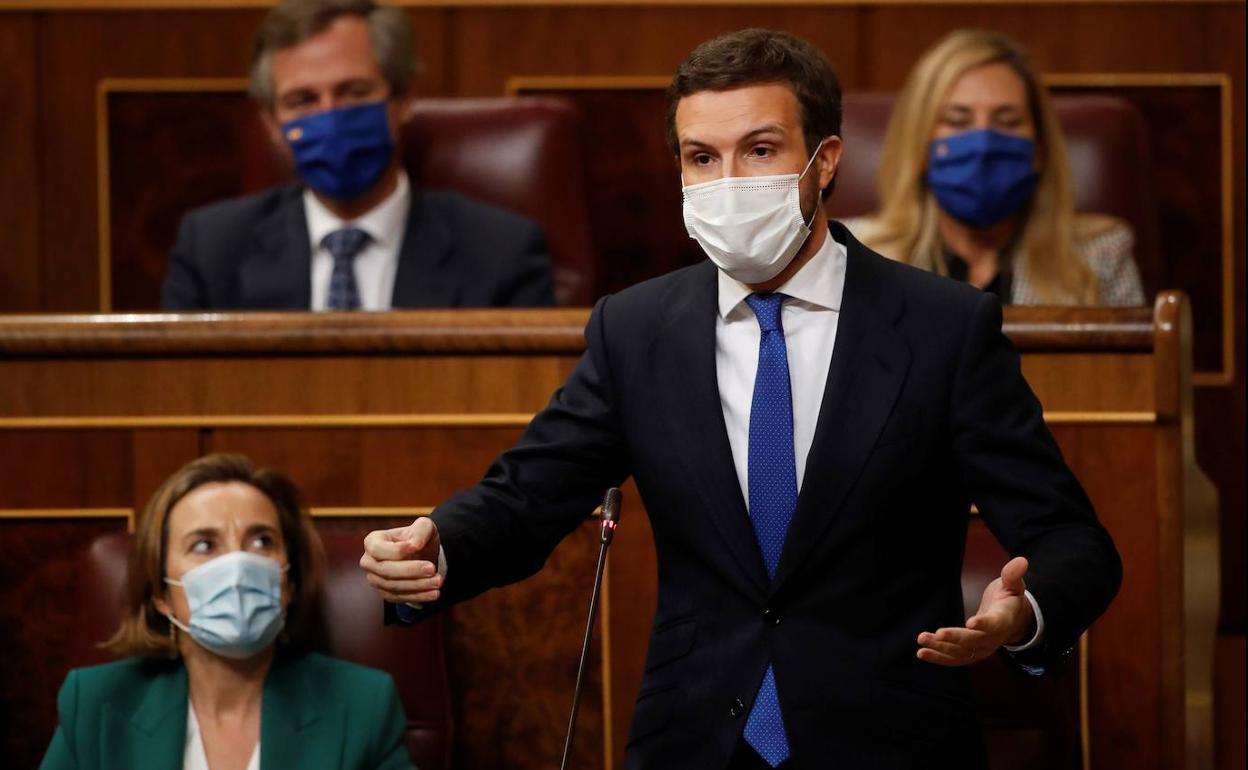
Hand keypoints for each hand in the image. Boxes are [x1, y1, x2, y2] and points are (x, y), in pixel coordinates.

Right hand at [360, 517, 442, 603]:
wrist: (423, 555)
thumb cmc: (419, 538)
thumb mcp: (424, 526)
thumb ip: (421, 530)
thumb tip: (414, 545)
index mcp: (372, 541)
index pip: (378, 549)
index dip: (397, 551)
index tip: (417, 548)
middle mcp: (369, 562)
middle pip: (386, 570)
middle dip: (411, 571)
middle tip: (432, 569)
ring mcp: (375, 580)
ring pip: (394, 586)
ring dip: (418, 585)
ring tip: (438, 581)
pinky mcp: (386, 594)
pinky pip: (400, 598)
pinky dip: (418, 596)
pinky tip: (433, 593)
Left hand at [916, 556, 1033, 666]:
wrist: (1012, 622)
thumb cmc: (1008, 600)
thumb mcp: (1012, 585)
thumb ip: (1012, 575)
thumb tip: (1021, 560)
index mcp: (1002, 620)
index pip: (993, 624)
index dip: (983, 624)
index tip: (970, 622)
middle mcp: (992, 639)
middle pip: (974, 642)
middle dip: (956, 638)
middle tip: (938, 634)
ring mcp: (981, 649)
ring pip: (961, 653)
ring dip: (941, 649)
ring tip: (923, 640)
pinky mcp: (971, 654)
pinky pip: (954, 659)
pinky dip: (938, 658)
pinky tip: (922, 652)